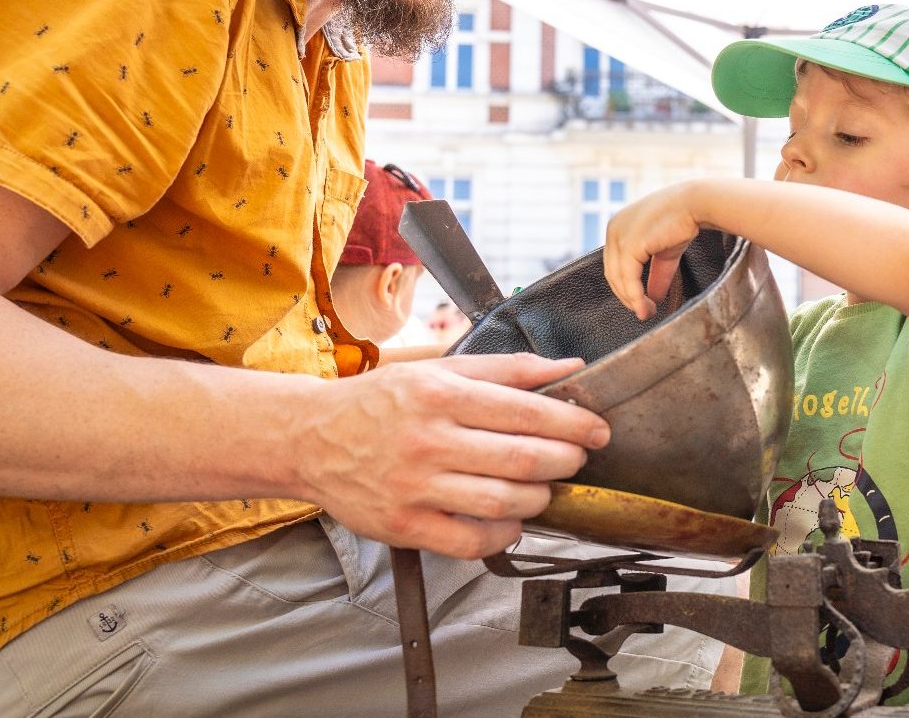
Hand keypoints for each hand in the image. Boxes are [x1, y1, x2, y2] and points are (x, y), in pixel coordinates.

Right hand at [295, 352, 605, 557]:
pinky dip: (504, 534)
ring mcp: (415, 487)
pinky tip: (510, 519)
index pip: (527, 411)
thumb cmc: (380, 402)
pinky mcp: (405, 525)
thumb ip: (508, 369)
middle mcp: (428, 440)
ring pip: (503, 502)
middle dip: (566, 460)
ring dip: (539, 497)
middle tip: (576, 458)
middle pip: (523, 459)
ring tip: (544, 486)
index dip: (574, 423)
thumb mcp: (440, 369)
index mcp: (440, 394)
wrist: (311, 438)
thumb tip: (569, 367)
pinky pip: (472, 542)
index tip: (597, 430)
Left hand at [603, 182, 705, 320]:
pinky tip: (646, 307)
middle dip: (627, 296)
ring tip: (646, 313)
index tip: (640, 302)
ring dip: (632, 300)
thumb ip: (656, 273)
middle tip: (643, 312)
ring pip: (619, 279)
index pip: (614, 263)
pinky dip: (636, 296)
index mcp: (617, 226)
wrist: (696, 204)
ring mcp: (619, 236)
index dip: (626, 285)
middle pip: (613, 273)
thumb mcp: (664, 251)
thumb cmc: (683, 222)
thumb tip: (654, 299)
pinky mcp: (629, 245)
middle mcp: (613, 229)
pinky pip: (628, 279)